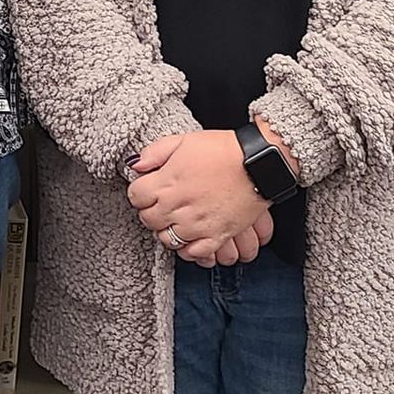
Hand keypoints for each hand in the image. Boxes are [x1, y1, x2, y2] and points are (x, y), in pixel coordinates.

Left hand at [127, 129, 270, 261]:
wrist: (258, 162)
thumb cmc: (223, 149)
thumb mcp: (184, 140)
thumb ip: (155, 152)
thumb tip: (136, 165)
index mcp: (166, 182)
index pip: (135, 196)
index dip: (140, 191)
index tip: (148, 188)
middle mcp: (178, 207)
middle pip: (148, 220)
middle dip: (151, 211)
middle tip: (161, 203)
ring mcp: (197, 225)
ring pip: (167, 239)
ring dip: (167, 230)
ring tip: (176, 219)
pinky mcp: (216, 236)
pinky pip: (193, 253)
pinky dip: (188, 248)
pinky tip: (191, 236)